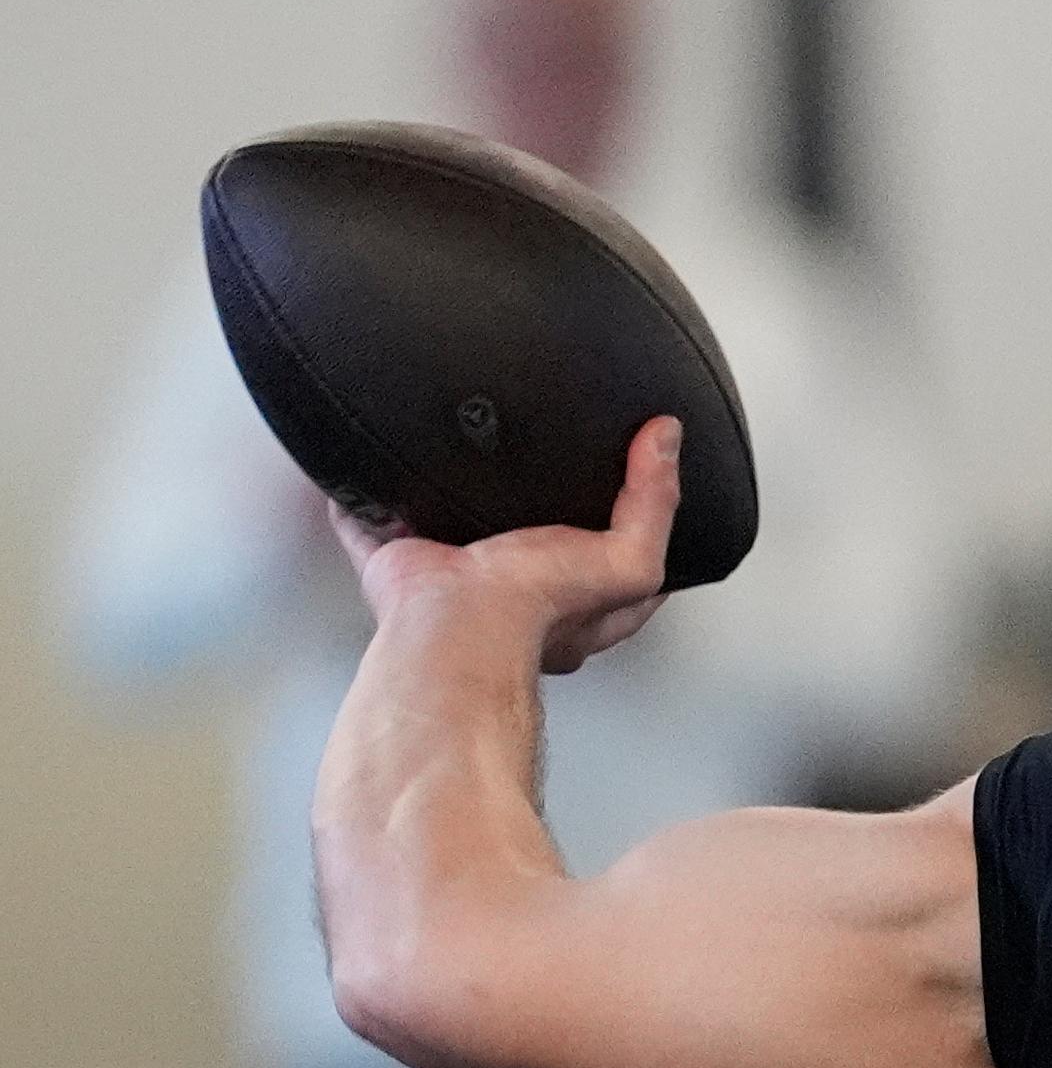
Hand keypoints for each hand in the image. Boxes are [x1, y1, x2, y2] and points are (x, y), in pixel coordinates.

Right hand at [326, 418, 679, 673]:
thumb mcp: (629, 561)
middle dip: (534, 499)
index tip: (627, 466)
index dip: (624, 513)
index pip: (615, 551)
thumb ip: (654, 503)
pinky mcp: (402, 557)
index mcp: (578, 596)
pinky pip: (376, 521)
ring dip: (456, 494)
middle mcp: (517, 588)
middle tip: (537, 455)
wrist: (453, 625)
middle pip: (533, 533)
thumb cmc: (536, 609)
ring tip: (461, 446)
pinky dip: (369, 499)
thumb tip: (666, 442)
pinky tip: (372, 469)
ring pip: (456, 522)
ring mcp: (456, 571)